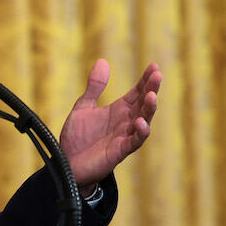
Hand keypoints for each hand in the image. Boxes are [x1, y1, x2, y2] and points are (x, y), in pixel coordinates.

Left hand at [59, 60, 161, 193]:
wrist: (67, 163)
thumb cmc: (78, 137)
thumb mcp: (84, 107)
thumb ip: (94, 87)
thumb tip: (103, 61)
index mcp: (119, 110)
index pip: (137, 92)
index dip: (145, 80)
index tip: (154, 66)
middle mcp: (126, 122)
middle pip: (144, 104)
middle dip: (152, 90)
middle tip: (157, 76)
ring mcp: (125, 136)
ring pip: (144, 121)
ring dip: (149, 109)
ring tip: (151, 96)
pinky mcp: (120, 151)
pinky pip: (134, 141)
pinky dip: (140, 132)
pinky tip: (140, 122)